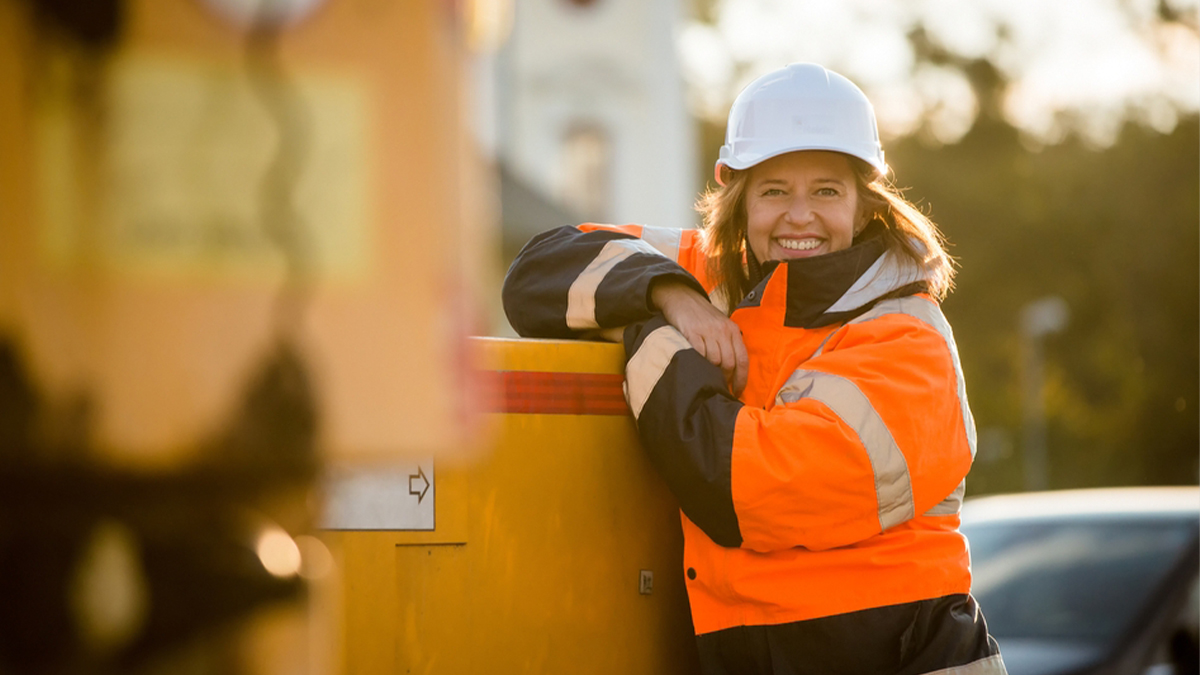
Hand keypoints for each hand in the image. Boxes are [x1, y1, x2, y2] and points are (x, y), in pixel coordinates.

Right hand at [650, 280, 747, 395]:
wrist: (683, 297)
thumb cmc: (703, 316)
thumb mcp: (721, 325)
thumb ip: (728, 343)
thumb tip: (733, 370)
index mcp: (733, 330)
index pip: (742, 359)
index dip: (742, 378)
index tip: (738, 391)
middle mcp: (723, 330)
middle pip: (729, 363)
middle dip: (725, 378)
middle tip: (720, 385)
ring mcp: (707, 331)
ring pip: (714, 360)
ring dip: (712, 372)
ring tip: (708, 376)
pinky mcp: (691, 332)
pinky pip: (699, 353)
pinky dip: (699, 363)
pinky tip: (697, 366)